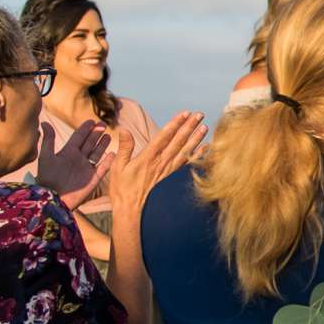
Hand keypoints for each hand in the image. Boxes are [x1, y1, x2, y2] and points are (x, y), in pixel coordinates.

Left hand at [36, 119, 112, 200]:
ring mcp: (86, 168)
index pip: (78, 137)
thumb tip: (44, 123)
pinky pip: (103, 168)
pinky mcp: (93, 178)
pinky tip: (113, 153)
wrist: (53, 198)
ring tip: (108, 135)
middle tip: (103, 124)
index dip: (85, 129)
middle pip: (89, 143)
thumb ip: (48, 140)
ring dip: (103, 144)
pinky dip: (109, 161)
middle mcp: (78, 159)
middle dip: (96, 133)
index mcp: (68, 152)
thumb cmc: (47, 178)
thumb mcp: (46, 157)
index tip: (92, 121)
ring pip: (97, 153)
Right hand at [103, 111, 207, 230]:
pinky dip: (198, 157)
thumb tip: (125, 130)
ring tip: (205, 127)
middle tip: (200, 115)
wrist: (130, 210)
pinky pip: (187, 165)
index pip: (164, 136)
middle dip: (189, 126)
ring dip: (196, 139)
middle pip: (178, 141)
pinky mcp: (172, 178)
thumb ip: (124, 148)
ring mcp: (168, 171)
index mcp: (148, 157)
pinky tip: (206, 149)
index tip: (185, 113)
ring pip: (185, 151)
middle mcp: (161, 162)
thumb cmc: (121, 189)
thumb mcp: (117, 167)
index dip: (175, 124)